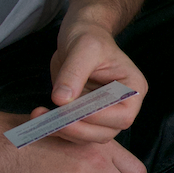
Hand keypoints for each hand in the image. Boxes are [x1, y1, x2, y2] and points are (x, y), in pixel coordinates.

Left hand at [36, 17, 147, 143]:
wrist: (78, 35)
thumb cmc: (88, 36)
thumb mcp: (83, 48)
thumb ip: (73, 74)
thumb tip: (62, 101)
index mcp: (133, 89)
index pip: (122, 115)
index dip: (97, 117)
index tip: (69, 109)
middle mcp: (123, 105)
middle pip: (106, 132)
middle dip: (77, 128)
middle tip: (51, 119)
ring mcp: (105, 114)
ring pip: (90, 136)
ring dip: (64, 131)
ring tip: (40, 116)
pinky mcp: (87, 116)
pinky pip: (75, 131)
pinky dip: (57, 129)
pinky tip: (41, 117)